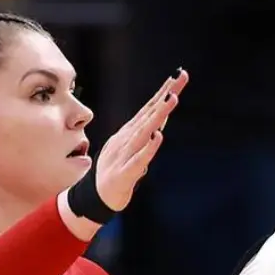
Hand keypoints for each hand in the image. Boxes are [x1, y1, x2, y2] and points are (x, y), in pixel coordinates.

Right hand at [94, 69, 189, 210]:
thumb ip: (145, 139)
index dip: (164, 92)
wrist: (94, 197)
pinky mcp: (125, 172)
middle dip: (165, 94)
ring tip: (172, 99)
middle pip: (150, 113)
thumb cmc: (116, 171)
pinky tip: (157, 137)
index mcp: (129, 133)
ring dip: (158, 114)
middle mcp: (127, 139)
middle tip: (180, 77)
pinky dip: (148, 148)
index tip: (179, 76)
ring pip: (145, 131)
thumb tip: (158, 127)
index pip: (150, 108)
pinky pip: (139, 159)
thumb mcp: (131, 150)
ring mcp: (125, 154)